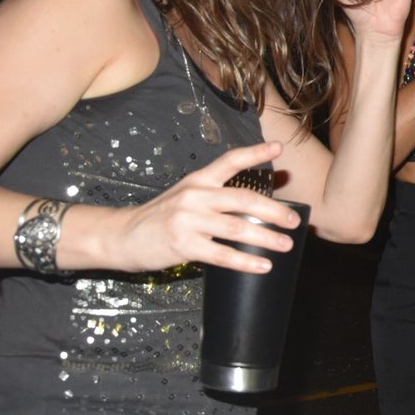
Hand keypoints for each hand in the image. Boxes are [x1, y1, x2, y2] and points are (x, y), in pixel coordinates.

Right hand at [109, 142, 300, 273]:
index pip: (230, 161)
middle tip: (294, 221)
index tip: (279, 148)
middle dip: (273, 211)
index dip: (255, 153)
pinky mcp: (182, 245)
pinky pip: (221, 255)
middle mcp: (195, 195)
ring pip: (236, 227)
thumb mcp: (185, 197)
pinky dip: (245, 261)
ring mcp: (187, 220)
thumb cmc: (159, 218)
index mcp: (198, 180)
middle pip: (243, 199)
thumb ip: (214, 197)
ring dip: (265, 238)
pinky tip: (262, 266)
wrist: (120, 235)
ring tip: (286, 245)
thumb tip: (253, 207)